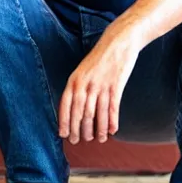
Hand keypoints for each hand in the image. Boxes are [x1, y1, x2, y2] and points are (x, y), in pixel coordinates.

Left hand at [58, 26, 141, 143]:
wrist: (118, 41)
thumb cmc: (99, 58)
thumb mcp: (82, 70)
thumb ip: (78, 87)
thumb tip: (75, 108)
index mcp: (74, 79)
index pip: (65, 104)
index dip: (64, 121)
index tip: (63, 134)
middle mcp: (85, 83)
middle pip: (80, 112)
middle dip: (78, 129)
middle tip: (78, 141)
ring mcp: (101, 84)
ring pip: (96, 113)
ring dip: (97, 129)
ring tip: (98, 139)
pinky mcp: (116, 85)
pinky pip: (112, 107)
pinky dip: (112, 121)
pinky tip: (112, 131)